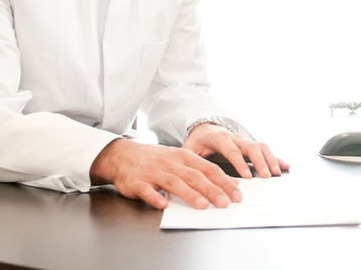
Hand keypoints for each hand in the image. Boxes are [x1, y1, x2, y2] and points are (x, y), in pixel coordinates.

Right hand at [90, 138, 241, 209]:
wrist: (123, 155)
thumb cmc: (156, 160)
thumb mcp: (179, 160)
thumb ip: (200, 170)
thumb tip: (227, 184)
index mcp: (184, 157)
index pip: (209, 169)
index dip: (224, 181)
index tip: (237, 193)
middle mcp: (171, 163)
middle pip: (195, 176)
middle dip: (212, 189)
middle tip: (225, 202)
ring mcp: (154, 172)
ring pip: (174, 183)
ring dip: (189, 194)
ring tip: (202, 205)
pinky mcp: (137, 182)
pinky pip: (147, 191)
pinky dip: (155, 197)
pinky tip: (163, 205)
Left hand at [182, 123, 289, 178]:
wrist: (205, 127)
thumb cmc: (198, 141)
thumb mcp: (189, 148)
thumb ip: (188, 158)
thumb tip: (187, 173)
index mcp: (220, 138)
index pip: (232, 151)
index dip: (240, 163)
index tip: (248, 176)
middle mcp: (235, 138)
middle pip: (251, 147)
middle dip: (260, 162)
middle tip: (267, 176)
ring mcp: (244, 140)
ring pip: (260, 146)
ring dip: (270, 159)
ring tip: (276, 173)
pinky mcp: (250, 145)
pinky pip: (265, 149)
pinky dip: (276, 157)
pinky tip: (285, 166)